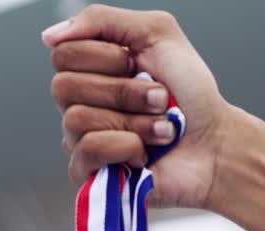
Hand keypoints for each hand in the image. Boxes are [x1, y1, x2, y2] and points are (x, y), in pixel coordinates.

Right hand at [43, 4, 231, 208]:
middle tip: (158, 98)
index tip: (138, 64)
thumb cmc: (190, 93)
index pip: (63, 54)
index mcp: (90, 69)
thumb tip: (49, 36)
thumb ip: (102, 21)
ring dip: (133, 121)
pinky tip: (144, 152)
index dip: (106, 57)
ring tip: (160, 129)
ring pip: (77, 119)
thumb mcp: (157, 34)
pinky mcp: (90, 175)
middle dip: (123, 91)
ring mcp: (81, 141)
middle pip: (63, 87)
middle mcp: (80, 103)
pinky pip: (88, 151)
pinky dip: (125, 146)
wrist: (215, 143)